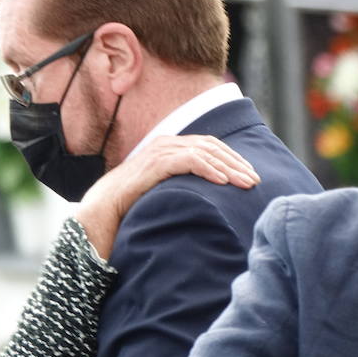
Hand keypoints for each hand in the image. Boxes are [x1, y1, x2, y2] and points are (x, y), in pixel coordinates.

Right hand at [76, 135, 258, 259]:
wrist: (101, 212)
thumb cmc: (132, 207)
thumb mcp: (164, 192)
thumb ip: (183, 186)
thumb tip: (212, 197)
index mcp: (170, 147)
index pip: (210, 146)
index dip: (232, 158)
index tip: (251, 175)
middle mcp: (166, 144)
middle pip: (211, 146)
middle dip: (236, 163)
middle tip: (256, 180)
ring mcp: (159, 152)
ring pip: (203, 152)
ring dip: (228, 167)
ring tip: (245, 182)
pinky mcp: (153, 164)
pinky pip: (187, 161)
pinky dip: (207, 169)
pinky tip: (222, 182)